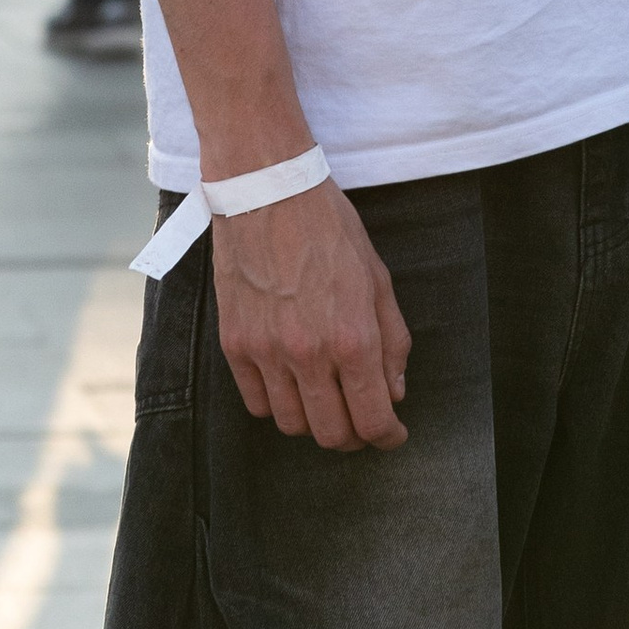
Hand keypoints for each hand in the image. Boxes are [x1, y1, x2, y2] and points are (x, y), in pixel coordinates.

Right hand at [211, 183, 410, 450]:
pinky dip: (277, 405)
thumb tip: (394, 391)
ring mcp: (267, 353)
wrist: (267, 191)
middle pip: (331, 434)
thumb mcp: (377, 278)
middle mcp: (309, 354)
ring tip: (325, 400)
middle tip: (362, 422)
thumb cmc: (329, 228)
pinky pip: (255, 403)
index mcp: (353, 337)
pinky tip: (290, 386)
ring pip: (292, 425)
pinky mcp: (235, 345)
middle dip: (354, 437)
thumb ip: (391, 341)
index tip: (392, 433)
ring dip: (314, 422)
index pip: (373, 419)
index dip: (388, 436)